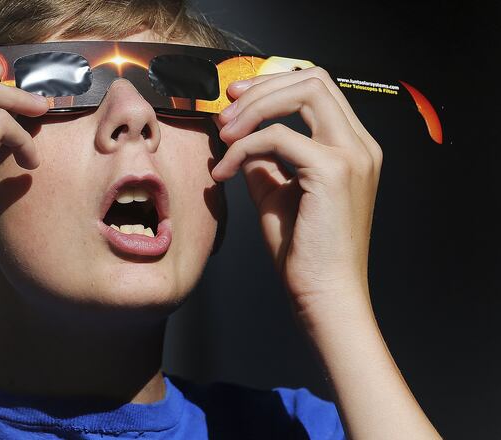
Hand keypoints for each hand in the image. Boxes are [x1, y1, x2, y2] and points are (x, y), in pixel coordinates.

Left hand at [212, 67, 382, 315]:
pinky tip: (224, 172)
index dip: (273, 85)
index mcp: (352, 148)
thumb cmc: (304, 253)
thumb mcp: (277, 194)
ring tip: (224, 135)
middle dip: (262, 88)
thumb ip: (263, 161)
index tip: (237, 100)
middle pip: (314, 78)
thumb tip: (239, 136)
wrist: (324, 295)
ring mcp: (352, 155)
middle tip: (226, 113)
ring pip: (304, 92)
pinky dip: (243, 147)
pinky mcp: (333, 171)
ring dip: (255, 108)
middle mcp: (360, 145)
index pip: (318, 88)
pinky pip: (278, 136)